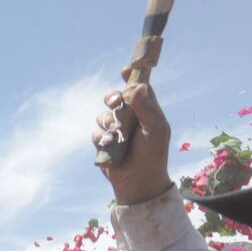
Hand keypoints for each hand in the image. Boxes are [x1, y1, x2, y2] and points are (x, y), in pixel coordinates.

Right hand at [93, 68, 172, 204]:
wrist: (139, 180)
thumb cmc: (153, 153)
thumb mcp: (156, 128)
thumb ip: (148, 107)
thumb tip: (138, 86)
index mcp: (145, 109)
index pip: (138, 87)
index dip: (131, 77)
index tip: (125, 70)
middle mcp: (129, 117)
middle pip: (114, 98)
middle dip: (111, 98)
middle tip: (114, 102)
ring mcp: (115, 130)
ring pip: (102, 116)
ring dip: (107, 123)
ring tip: (116, 135)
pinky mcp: (103, 143)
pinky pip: (96, 134)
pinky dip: (102, 139)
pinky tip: (110, 147)